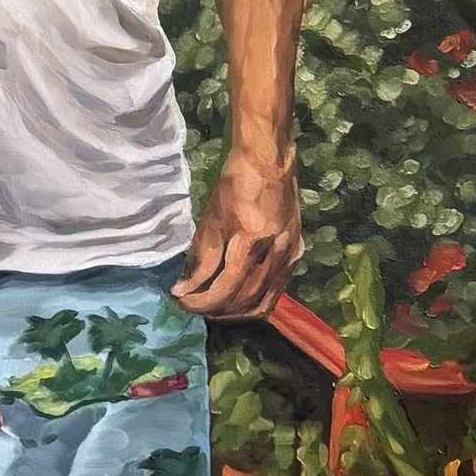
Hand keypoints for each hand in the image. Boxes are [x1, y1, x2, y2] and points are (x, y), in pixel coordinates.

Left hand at [173, 149, 300, 318]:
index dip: (201, 301)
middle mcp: (276, 254)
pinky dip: (255, 301)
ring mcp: (290, 256)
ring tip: (212, 308)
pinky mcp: (296, 254)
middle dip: (215, 310)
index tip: (180, 300)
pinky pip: (276, 290)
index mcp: (251, 243)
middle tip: (192, 306)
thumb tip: (185, 288)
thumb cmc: (235, 186)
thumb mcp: (211, 220)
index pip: (225, 288)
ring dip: (235, 311)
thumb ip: (201, 258)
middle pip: (245, 301)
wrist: (269, 164)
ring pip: (264, 302)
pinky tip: (237, 300)